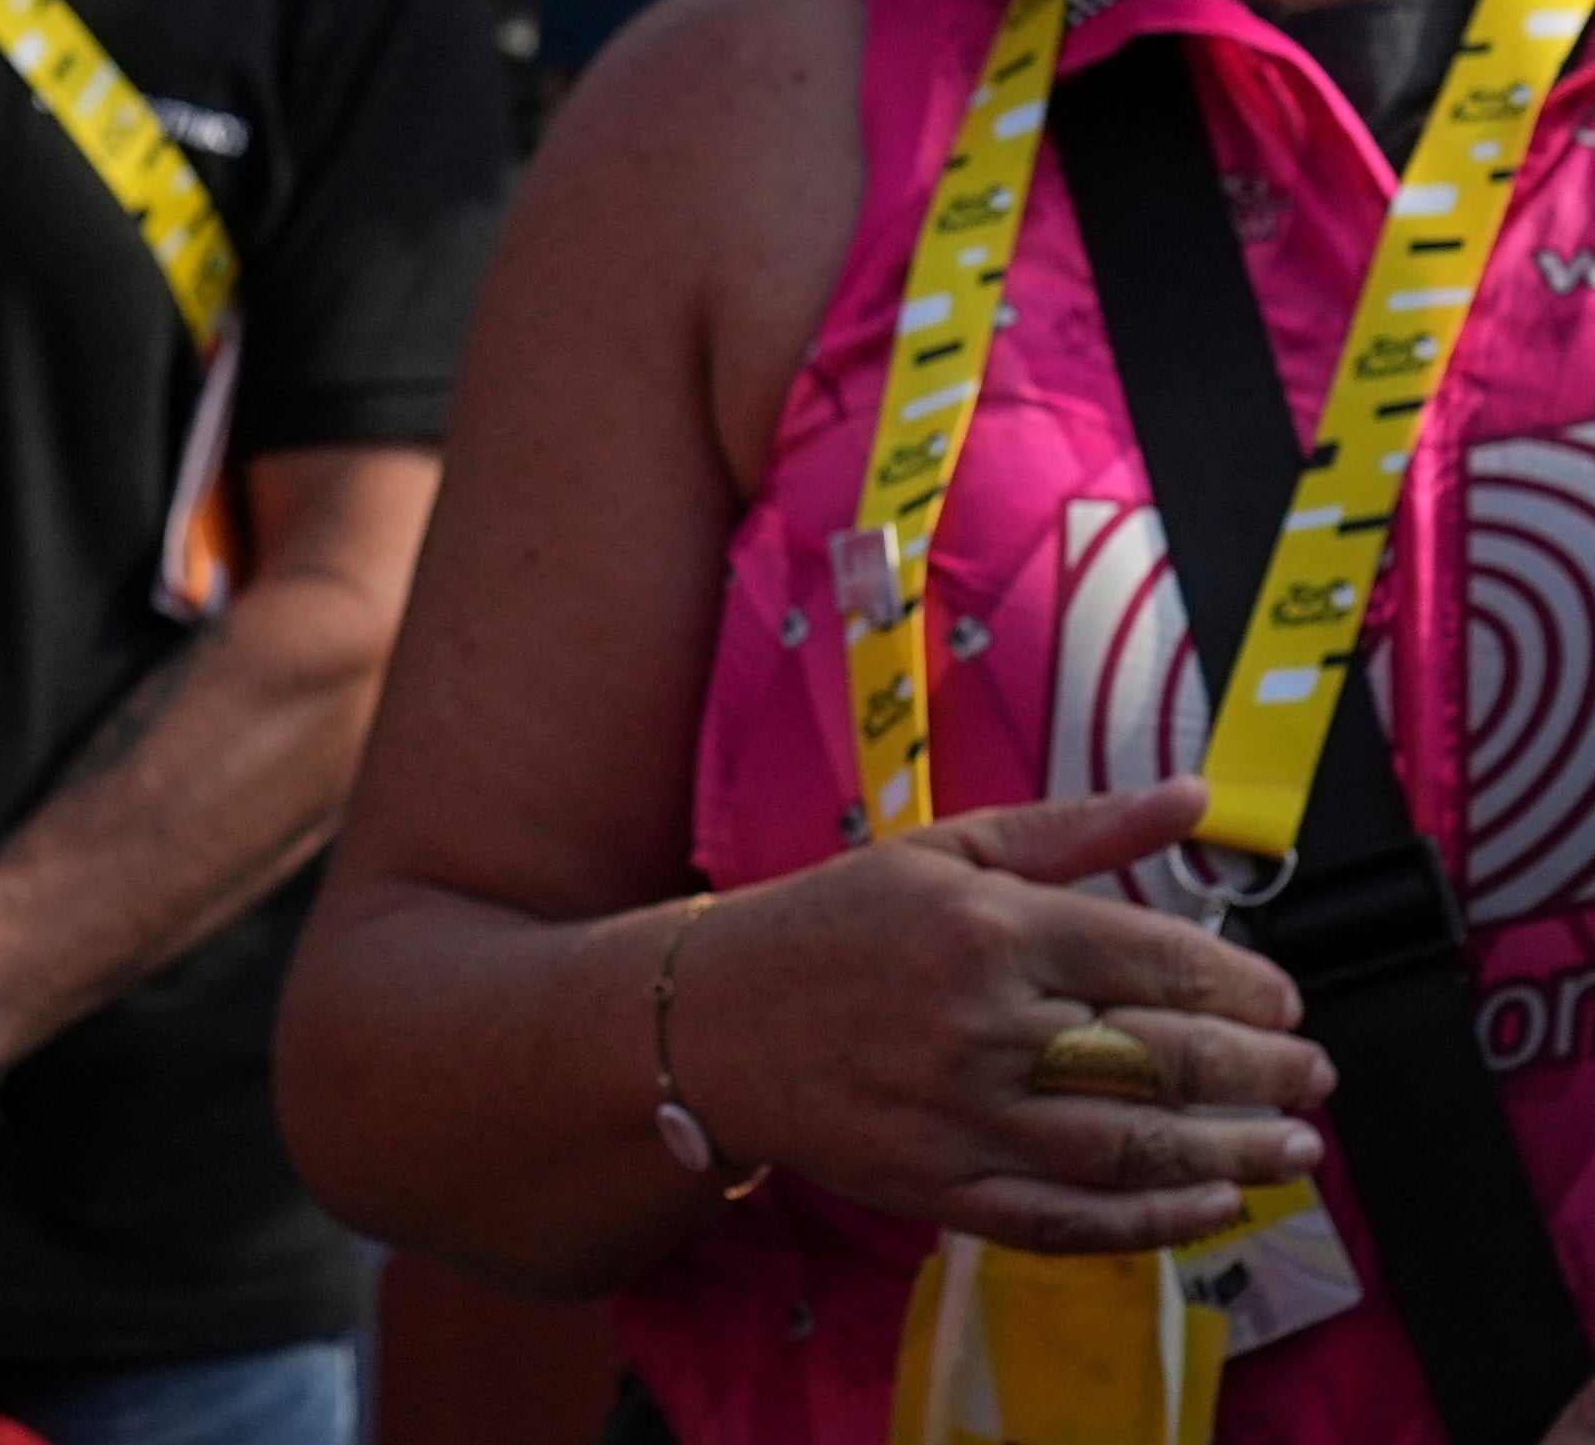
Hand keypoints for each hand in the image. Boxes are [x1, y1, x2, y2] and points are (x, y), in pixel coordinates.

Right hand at [671, 787, 1332, 1254]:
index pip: (1160, 963)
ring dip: (1236, 1154)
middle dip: (1264, 1074)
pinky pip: (1073, 1218)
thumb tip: (1197, 798)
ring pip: (1135, 1149)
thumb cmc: (836, 924)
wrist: (709, 1019)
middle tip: (1310, 1076)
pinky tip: (1210, 1203)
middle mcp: (980, 1023)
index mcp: (987, 926)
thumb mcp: (950, 851)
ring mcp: (960, 1115)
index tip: (1287, 1005)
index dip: (1247, 989)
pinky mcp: (942, 1188)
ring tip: (1292, 1150)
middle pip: (1165, 1061)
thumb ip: (1080, 829)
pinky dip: (1156, 1222)